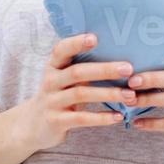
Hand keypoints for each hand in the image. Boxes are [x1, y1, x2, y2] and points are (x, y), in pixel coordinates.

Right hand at [12, 32, 134, 152]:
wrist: (33, 125)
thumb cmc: (59, 95)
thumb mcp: (63, 78)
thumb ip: (82, 66)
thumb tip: (120, 54)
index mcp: (54, 66)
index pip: (61, 50)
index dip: (76, 43)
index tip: (95, 38)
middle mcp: (51, 81)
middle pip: (77, 72)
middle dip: (104, 70)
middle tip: (128, 69)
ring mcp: (52, 101)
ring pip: (81, 94)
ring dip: (108, 94)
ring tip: (130, 95)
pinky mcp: (56, 121)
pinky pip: (81, 119)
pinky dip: (101, 118)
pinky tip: (118, 117)